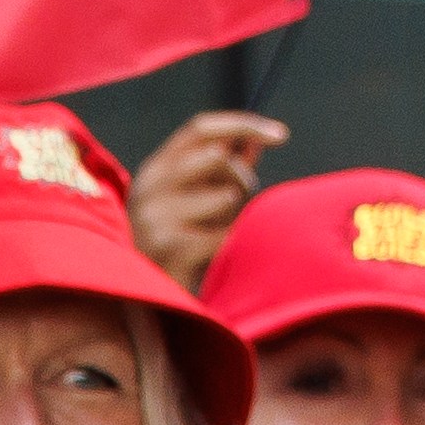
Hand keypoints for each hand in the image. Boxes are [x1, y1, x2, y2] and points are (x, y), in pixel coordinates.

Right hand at [124, 105, 288, 286]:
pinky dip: (227, 245)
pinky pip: (224, 233)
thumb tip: (257, 139)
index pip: (200, 128)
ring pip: (225, 196)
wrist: (143, 299)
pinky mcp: (168, 245)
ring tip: (215, 236)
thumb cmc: (178, 244)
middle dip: (243, 177)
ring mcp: (154, 215)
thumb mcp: (195, 199)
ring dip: (233, 217)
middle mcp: (149, 185)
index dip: (243, 124)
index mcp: (154, 169)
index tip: (281, 135)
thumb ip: (224, 168)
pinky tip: (208, 258)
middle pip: (218, 157)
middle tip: (241, 203)